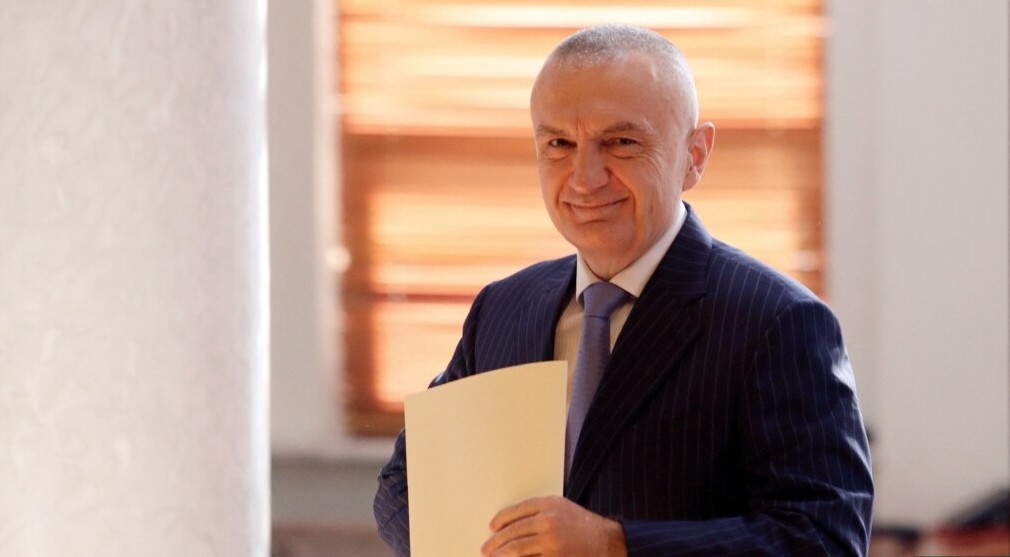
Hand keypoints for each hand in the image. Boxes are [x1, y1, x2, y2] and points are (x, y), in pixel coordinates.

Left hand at [480, 496, 626, 556]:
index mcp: (549, 504)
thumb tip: (507, 523)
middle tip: (486, 549)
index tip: (492, 527)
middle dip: (496, 542)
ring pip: (517, 549)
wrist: (607, 542)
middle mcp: (549, 521)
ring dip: (501, 554)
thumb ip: (538, 511)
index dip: (501, 520)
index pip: (516, 511)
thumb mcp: (562, 507)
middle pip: (513, 532)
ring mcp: (552, 542)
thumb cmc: (583, 525)